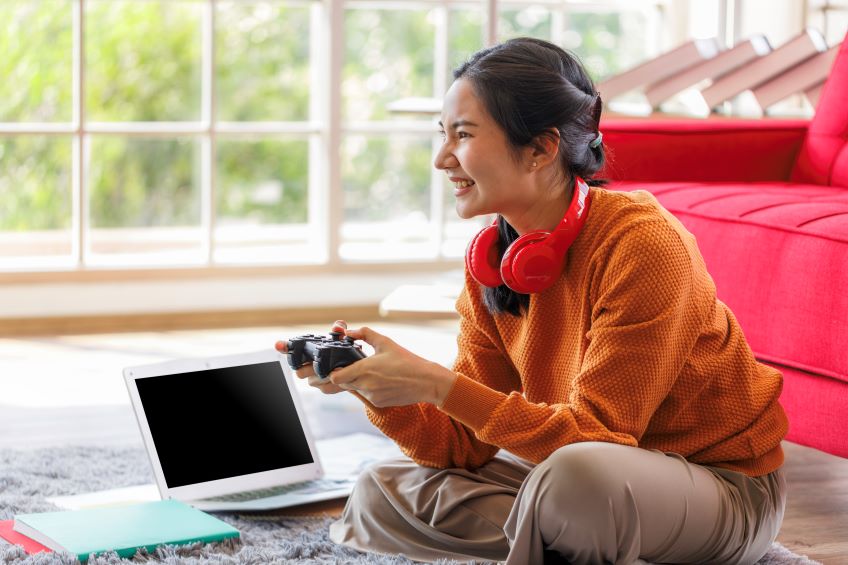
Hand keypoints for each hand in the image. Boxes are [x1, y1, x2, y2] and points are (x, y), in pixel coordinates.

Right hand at [275, 320, 347, 394]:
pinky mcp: (324, 388)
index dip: (284, 347)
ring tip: (338, 369)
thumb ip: (339, 328)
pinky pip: (326, 388)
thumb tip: (337, 327)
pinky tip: (342, 378)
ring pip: (313, 381)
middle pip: (299, 371)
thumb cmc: (344, 349)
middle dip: (311, 367)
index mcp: (308, 351)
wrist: (355, 366)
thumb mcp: (343, 336)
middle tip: (322, 363)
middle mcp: (306, 366)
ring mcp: (314, 379)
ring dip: (326, 376)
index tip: (278, 345)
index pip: (290, 349)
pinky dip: (335, 384)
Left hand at [328, 326, 456, 407]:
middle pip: (343, 384)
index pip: (335, 377)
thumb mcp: (385, 342)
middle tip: (358, 366)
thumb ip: (364, 334)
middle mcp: (365, 385)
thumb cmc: (407, 361)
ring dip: (359, 382)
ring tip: (376, 373)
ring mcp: (371, 396)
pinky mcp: (378, 403)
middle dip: (346, 375)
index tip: (342, 365)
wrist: (425, 381)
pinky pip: (367, 396)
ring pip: (355, 390)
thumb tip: (348, 331)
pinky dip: (370, 389)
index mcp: (364, 369)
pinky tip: (383, 381)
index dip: (335, 372)